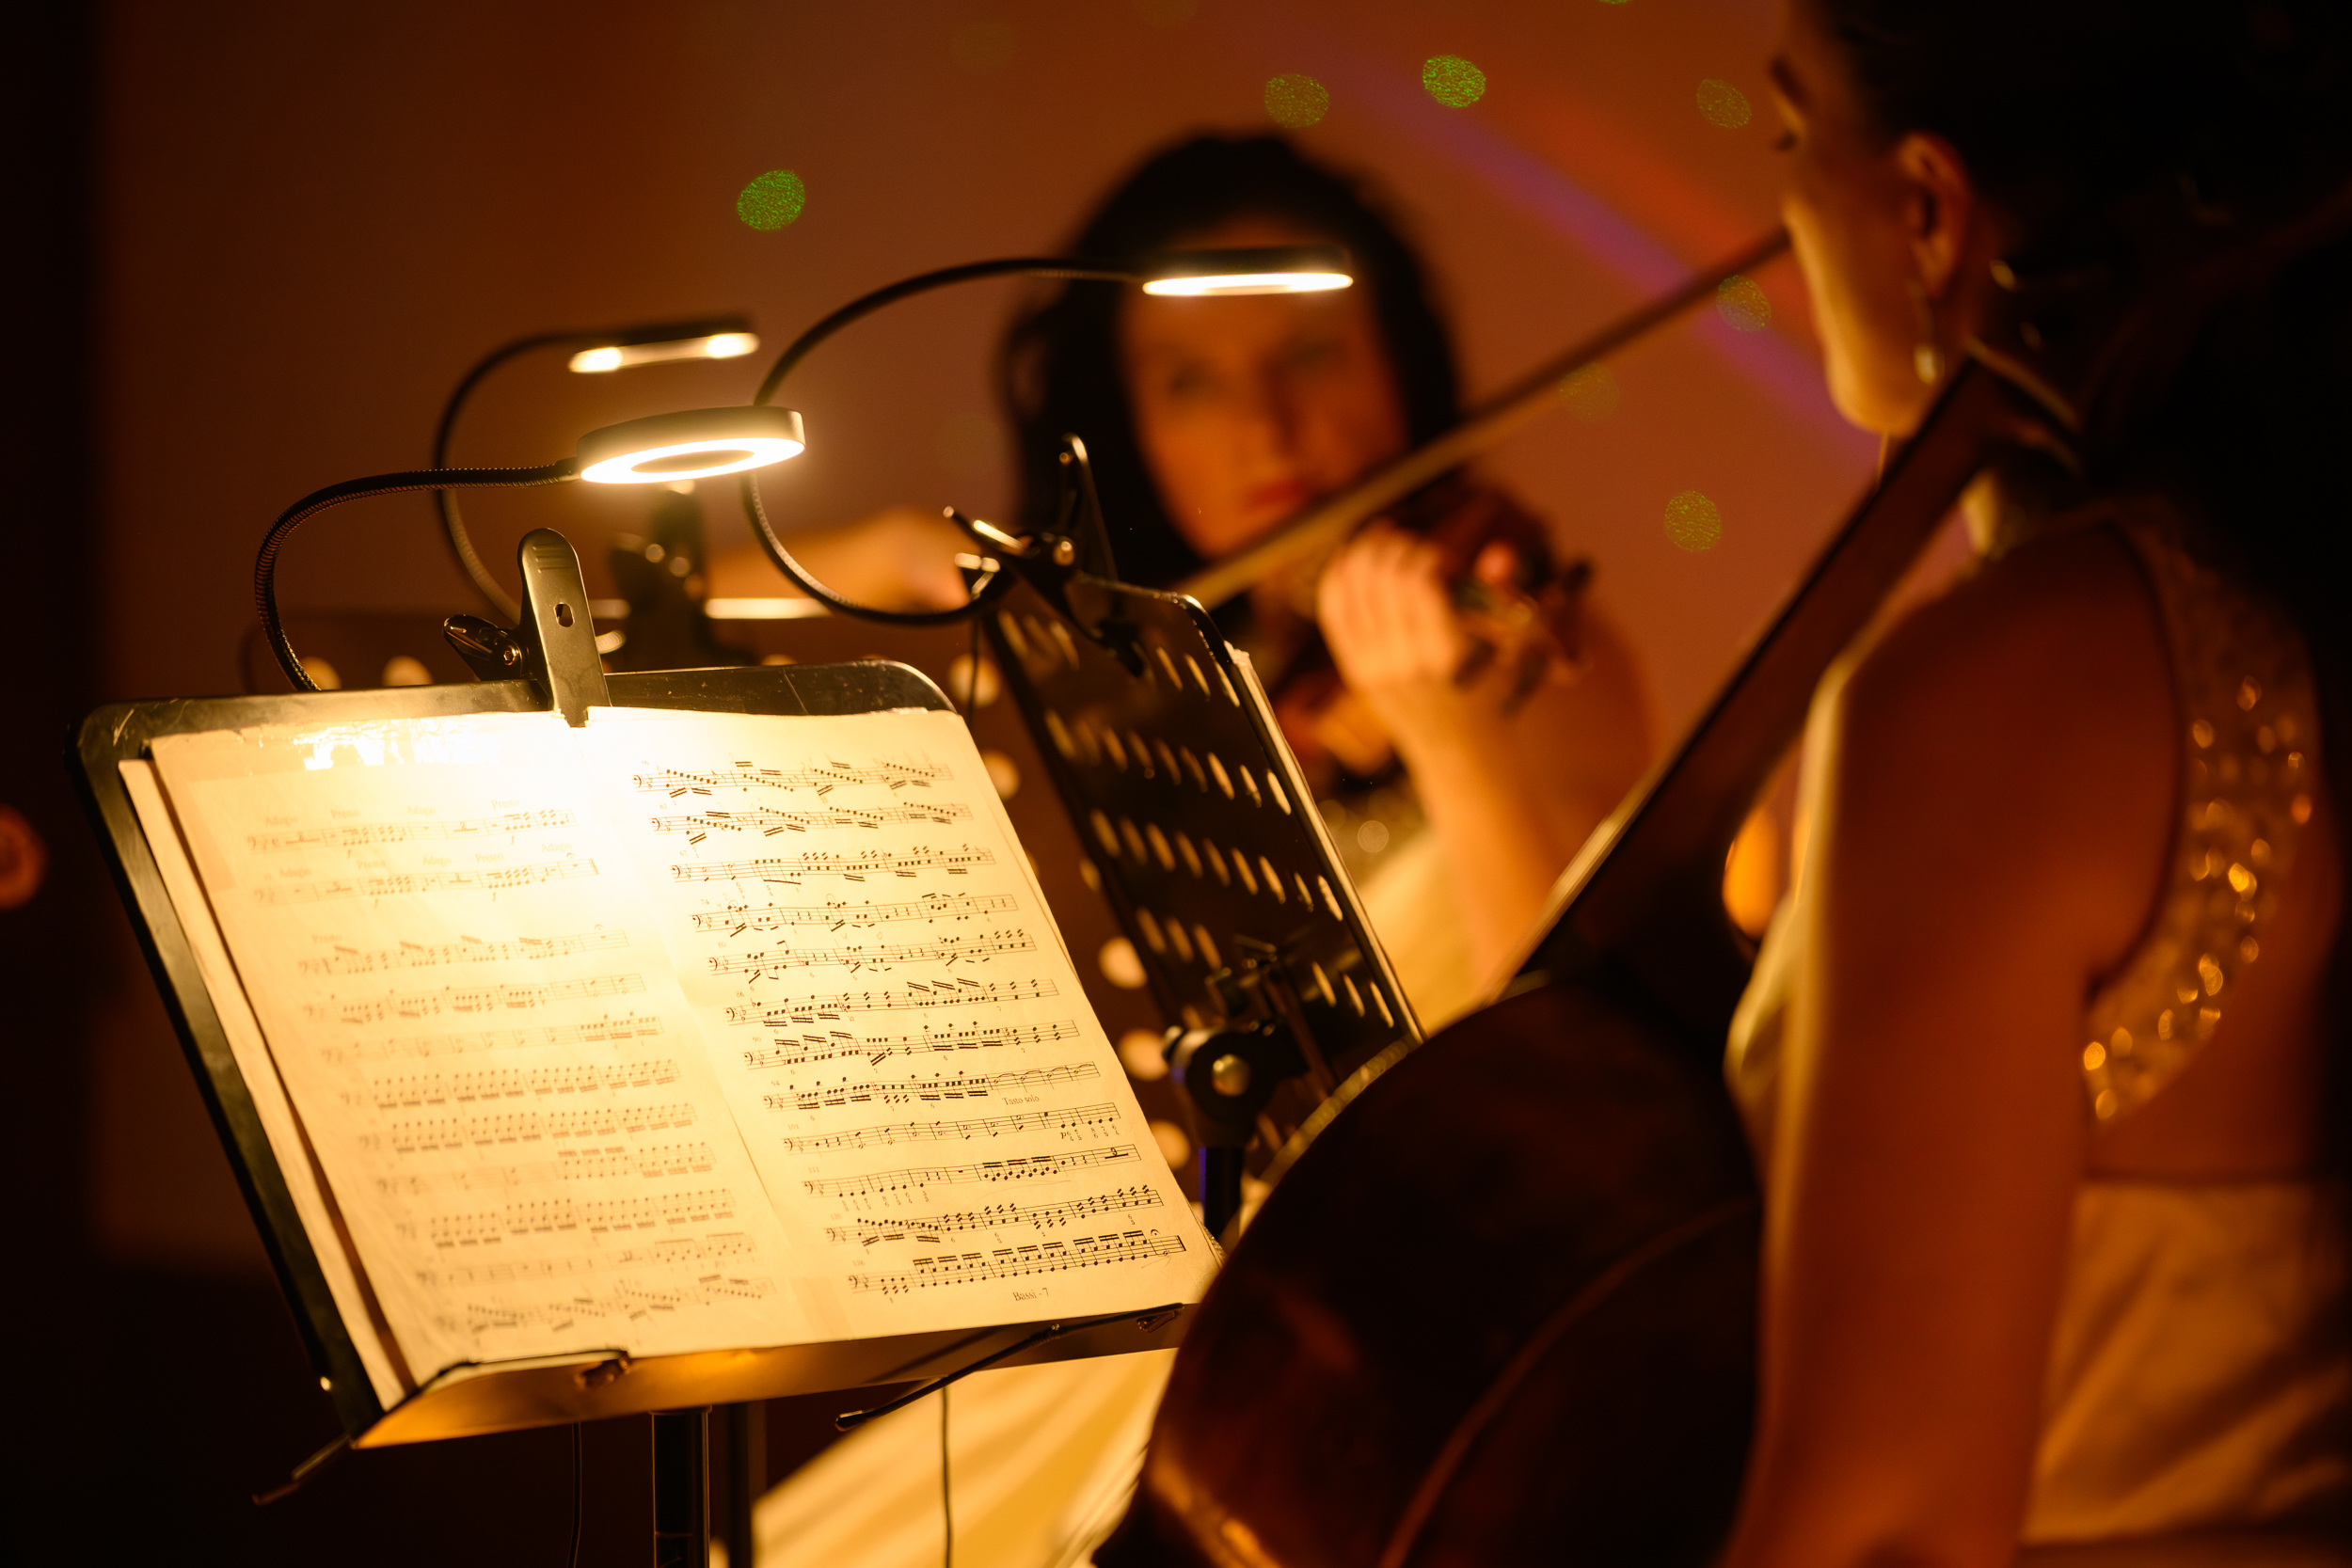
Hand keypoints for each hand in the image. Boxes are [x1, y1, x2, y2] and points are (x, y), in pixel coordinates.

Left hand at [1316, 523, 1521, 762]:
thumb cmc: (1492, 690)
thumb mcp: (1508, 645)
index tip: (1443, 559)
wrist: (1459, 751)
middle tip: (1412, 546)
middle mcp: (1405, 662)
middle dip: (1398, 548)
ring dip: (1367, 552)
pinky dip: (1338, 576)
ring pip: (1354, 586)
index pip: (1419, 581)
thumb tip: (1500, 552)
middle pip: (1384, 577)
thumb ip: (1501, 596)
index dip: (1427, 554)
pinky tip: (1351, 556)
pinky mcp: (1355, 671)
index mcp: (1448, 654)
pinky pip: (1333, 611)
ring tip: (1384, 541)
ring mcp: (1374, 668)